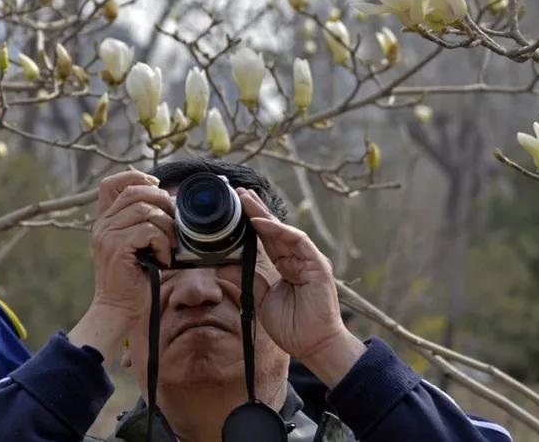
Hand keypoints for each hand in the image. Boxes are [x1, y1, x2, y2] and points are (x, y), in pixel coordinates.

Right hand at [69, 170, 173, 362]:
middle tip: (172, 224)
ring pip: (146, 211)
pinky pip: (148, 231)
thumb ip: (143, 223)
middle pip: (135, 192)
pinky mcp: (117, 248)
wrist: (118, 309)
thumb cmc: (133, 279)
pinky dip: (163, 243)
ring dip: (166, 227)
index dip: (136, 177)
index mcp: (105, 220)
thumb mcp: (136, 245)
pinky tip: (163, 258)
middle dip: (162, 202)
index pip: (112, 183)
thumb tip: (170, 201)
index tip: (157, 188)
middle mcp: (102, 224)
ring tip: (169, 246)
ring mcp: (107, 235)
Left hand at [241, 188, 364, 385]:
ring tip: (247, 201)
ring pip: (285, 231)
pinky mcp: (318, 266)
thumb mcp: (261, 299)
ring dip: (265, 215)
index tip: (235, 207)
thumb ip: (245, 280)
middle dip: (256, 210)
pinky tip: (262, 223)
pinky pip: (298, 242)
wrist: (315, 346)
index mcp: (286, 266)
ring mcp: (309, 261)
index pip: (266, 239)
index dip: (251, 223)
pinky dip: (280, 231)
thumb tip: (220, 265)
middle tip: (239, 193)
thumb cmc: (293, 327)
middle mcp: (298, 259)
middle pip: (274, 230)